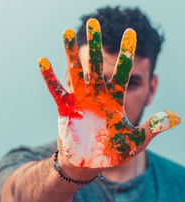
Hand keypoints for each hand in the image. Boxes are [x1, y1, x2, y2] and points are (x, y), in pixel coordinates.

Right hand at [38, 18, 180, 167]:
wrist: (89, 164)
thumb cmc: (112, 153)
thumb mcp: (135, 142)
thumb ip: (152, 128)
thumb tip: (176, 117)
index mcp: (114, 100)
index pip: (122, 72)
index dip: (126, 54)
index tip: (131, 33)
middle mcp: (97, 95)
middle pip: (96, 66)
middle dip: (95, 44)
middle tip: (95, 22)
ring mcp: (80, 100)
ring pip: (75, 72)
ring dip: (70, 53)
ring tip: (67, 31)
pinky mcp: (64, 108)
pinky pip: (56, 90)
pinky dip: (50, 77)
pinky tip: (43, 61)